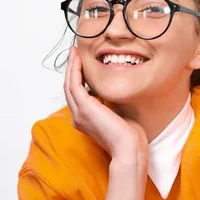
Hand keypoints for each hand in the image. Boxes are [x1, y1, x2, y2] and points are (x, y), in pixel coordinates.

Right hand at [64, 46, 147, 166]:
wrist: (129, 147)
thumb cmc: (128, 136)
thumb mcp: (117, 114)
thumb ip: (110, 102)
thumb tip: (111, 89)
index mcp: (85, 120)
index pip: (78, 94)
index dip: (78, 77)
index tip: (82, 63)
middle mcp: (78, 117)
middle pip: (70, 87)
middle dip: (71, 68)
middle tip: (74, 52)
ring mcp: (79, 113)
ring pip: (69, 84)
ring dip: (71, 66)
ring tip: (74, 52)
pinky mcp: (84, 107)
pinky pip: (74, 84)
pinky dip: (75, 70)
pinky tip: (78, 59)